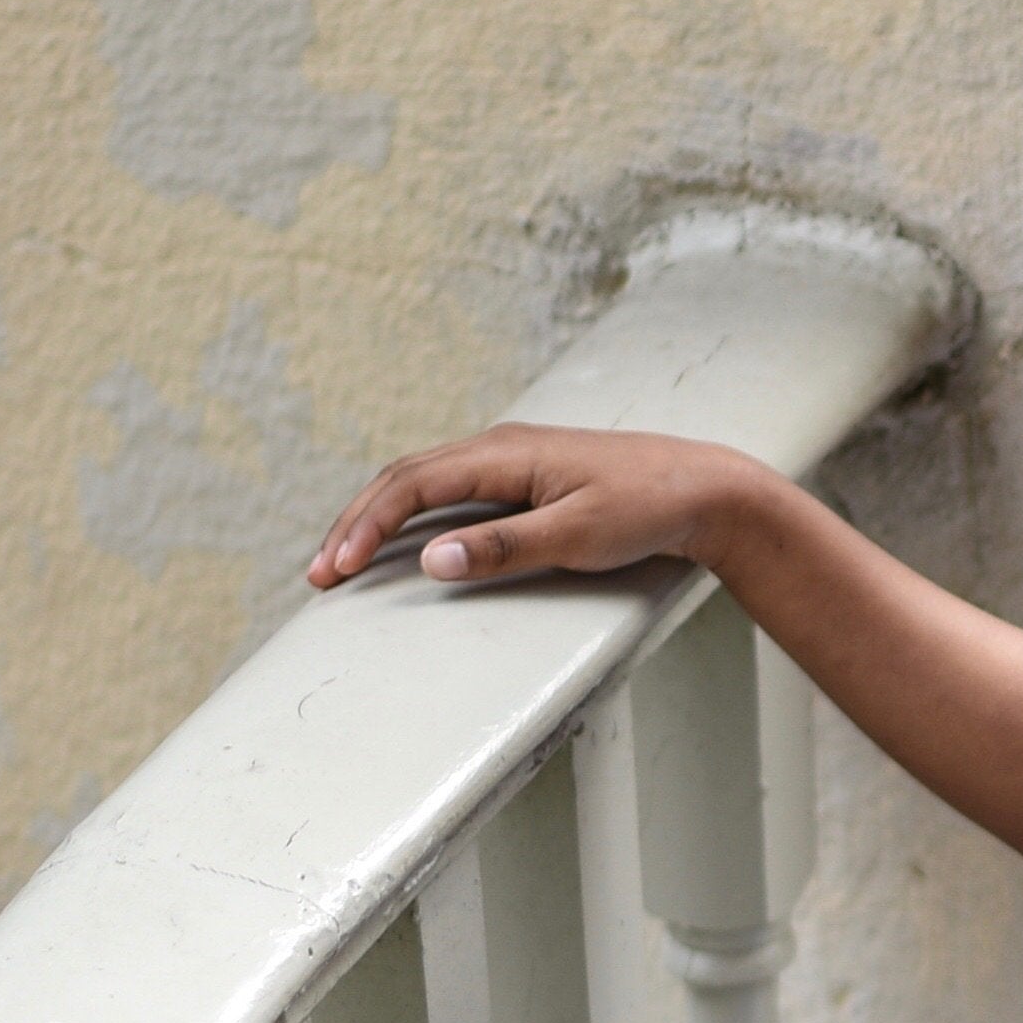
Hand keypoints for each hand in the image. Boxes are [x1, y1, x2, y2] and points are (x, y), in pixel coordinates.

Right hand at [305, 428, 754, 590]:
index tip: (336, 568)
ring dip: (378, 521)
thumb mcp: (578, 536)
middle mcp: (498, 448)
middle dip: (355, 525)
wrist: (704, 490)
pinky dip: (414, 518)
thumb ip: (504, 548)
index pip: (411, 484)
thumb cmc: (649, 508)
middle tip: (319, 574)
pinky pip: (450, 493)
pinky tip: (402, 543)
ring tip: (343, 561)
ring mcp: (509, 461)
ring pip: (423, 483)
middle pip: (404, 479)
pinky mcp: (524, 479)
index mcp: (504, 453)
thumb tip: (431, 560)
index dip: (366, 525)